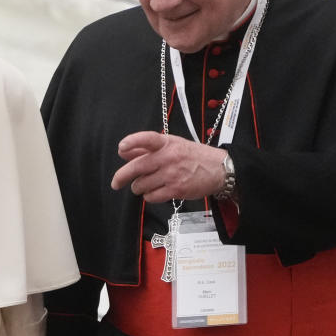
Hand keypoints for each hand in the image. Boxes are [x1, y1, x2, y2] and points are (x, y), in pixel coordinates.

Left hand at [111, 131, 226, 202]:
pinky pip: (151, 197)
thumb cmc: (193, 156)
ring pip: (140, 185)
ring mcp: (172, 174)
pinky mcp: (176, 190)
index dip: (132, 142)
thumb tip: (124, 152)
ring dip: (139, 187)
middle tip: (116, 183)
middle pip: (136, 168)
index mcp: (166, 143)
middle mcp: (168, 157)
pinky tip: (156, 191)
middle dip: (121, 177)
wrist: (219, 169)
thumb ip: (148, 148)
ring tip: (148, 184)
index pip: (147, 138)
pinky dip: (150, 196)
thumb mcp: (172, 144)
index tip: (121, 148)